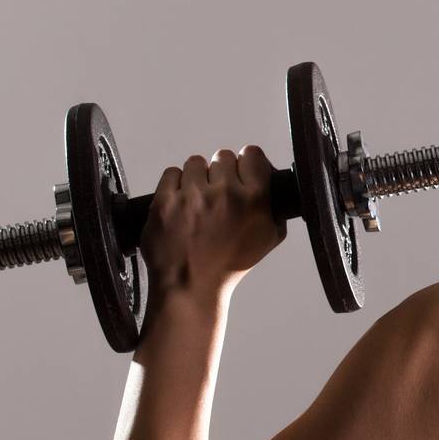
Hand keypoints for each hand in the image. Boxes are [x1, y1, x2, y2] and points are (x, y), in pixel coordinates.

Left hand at [141, 146, 286, 302]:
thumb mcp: (268, 238)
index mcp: (254, 200)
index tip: (241, 174)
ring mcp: (192, 196)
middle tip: (217, 195)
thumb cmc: (229, 265)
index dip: (246, 164)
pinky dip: (174, 185)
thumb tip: (270, 177)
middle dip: (221, 173)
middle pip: (223, 156)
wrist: (191, 286)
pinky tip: (180, 204)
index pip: (251, 154)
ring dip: (197, 178)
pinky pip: (171, 173)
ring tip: (196, 201)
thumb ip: (274, 206)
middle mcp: (225, 193)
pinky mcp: (164, 200)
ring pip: (196, 163)